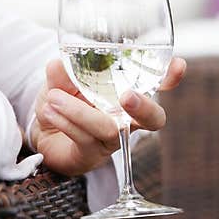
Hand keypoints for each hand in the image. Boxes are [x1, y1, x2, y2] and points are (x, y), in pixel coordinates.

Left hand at [29, 56, 186, 176]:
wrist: (41, 131)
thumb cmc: (61, 100)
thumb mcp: (60, 80)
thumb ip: (61, 71)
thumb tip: (57, 63)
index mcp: (125, 93)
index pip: (155, 84)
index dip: (169, 77)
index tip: (178, 65)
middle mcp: (126, 118)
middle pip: (153, 118)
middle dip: (145, 106)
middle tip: (127, 95)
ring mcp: (111, 139)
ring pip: (109, 128)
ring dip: (80, 111)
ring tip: (54, 98)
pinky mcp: (91, 154)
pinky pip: (85, 139)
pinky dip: (66, 121)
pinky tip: (49, 110)